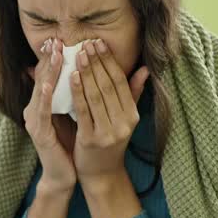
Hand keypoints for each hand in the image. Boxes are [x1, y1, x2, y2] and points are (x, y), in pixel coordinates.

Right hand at [25, 38, 77, 193]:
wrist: (65, 174)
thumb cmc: (71, 143)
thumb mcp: (76, 114)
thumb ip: (77, 93)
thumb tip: (86, 72)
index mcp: (43, 103)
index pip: (48, 74)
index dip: (53, 56)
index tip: (62, 37)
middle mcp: (35, 108)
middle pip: (42, 77)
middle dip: (49, 57)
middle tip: (57, 38)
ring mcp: (34, 120)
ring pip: (41, 91)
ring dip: (48, 71)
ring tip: (55, 54)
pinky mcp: (39, 133)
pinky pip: (42, 112)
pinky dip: (45, 97)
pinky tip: (49, 84)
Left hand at [70, 38, 149, 192]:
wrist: (100, 174)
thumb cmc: (108, 142)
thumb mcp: (124, 119)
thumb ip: (133, 94)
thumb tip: (145, 69)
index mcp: (132, 115)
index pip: (120, 82)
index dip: (110, 61)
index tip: (99, 43)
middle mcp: (123, 123)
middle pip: (108, 86)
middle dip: (96, 62)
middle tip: (86, 43)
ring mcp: (108, 132)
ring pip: (96, 96)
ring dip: (87, 72)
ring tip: (78, 53)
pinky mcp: (91, 140)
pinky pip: (84, 110)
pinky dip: (78, 91)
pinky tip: (72, 76)